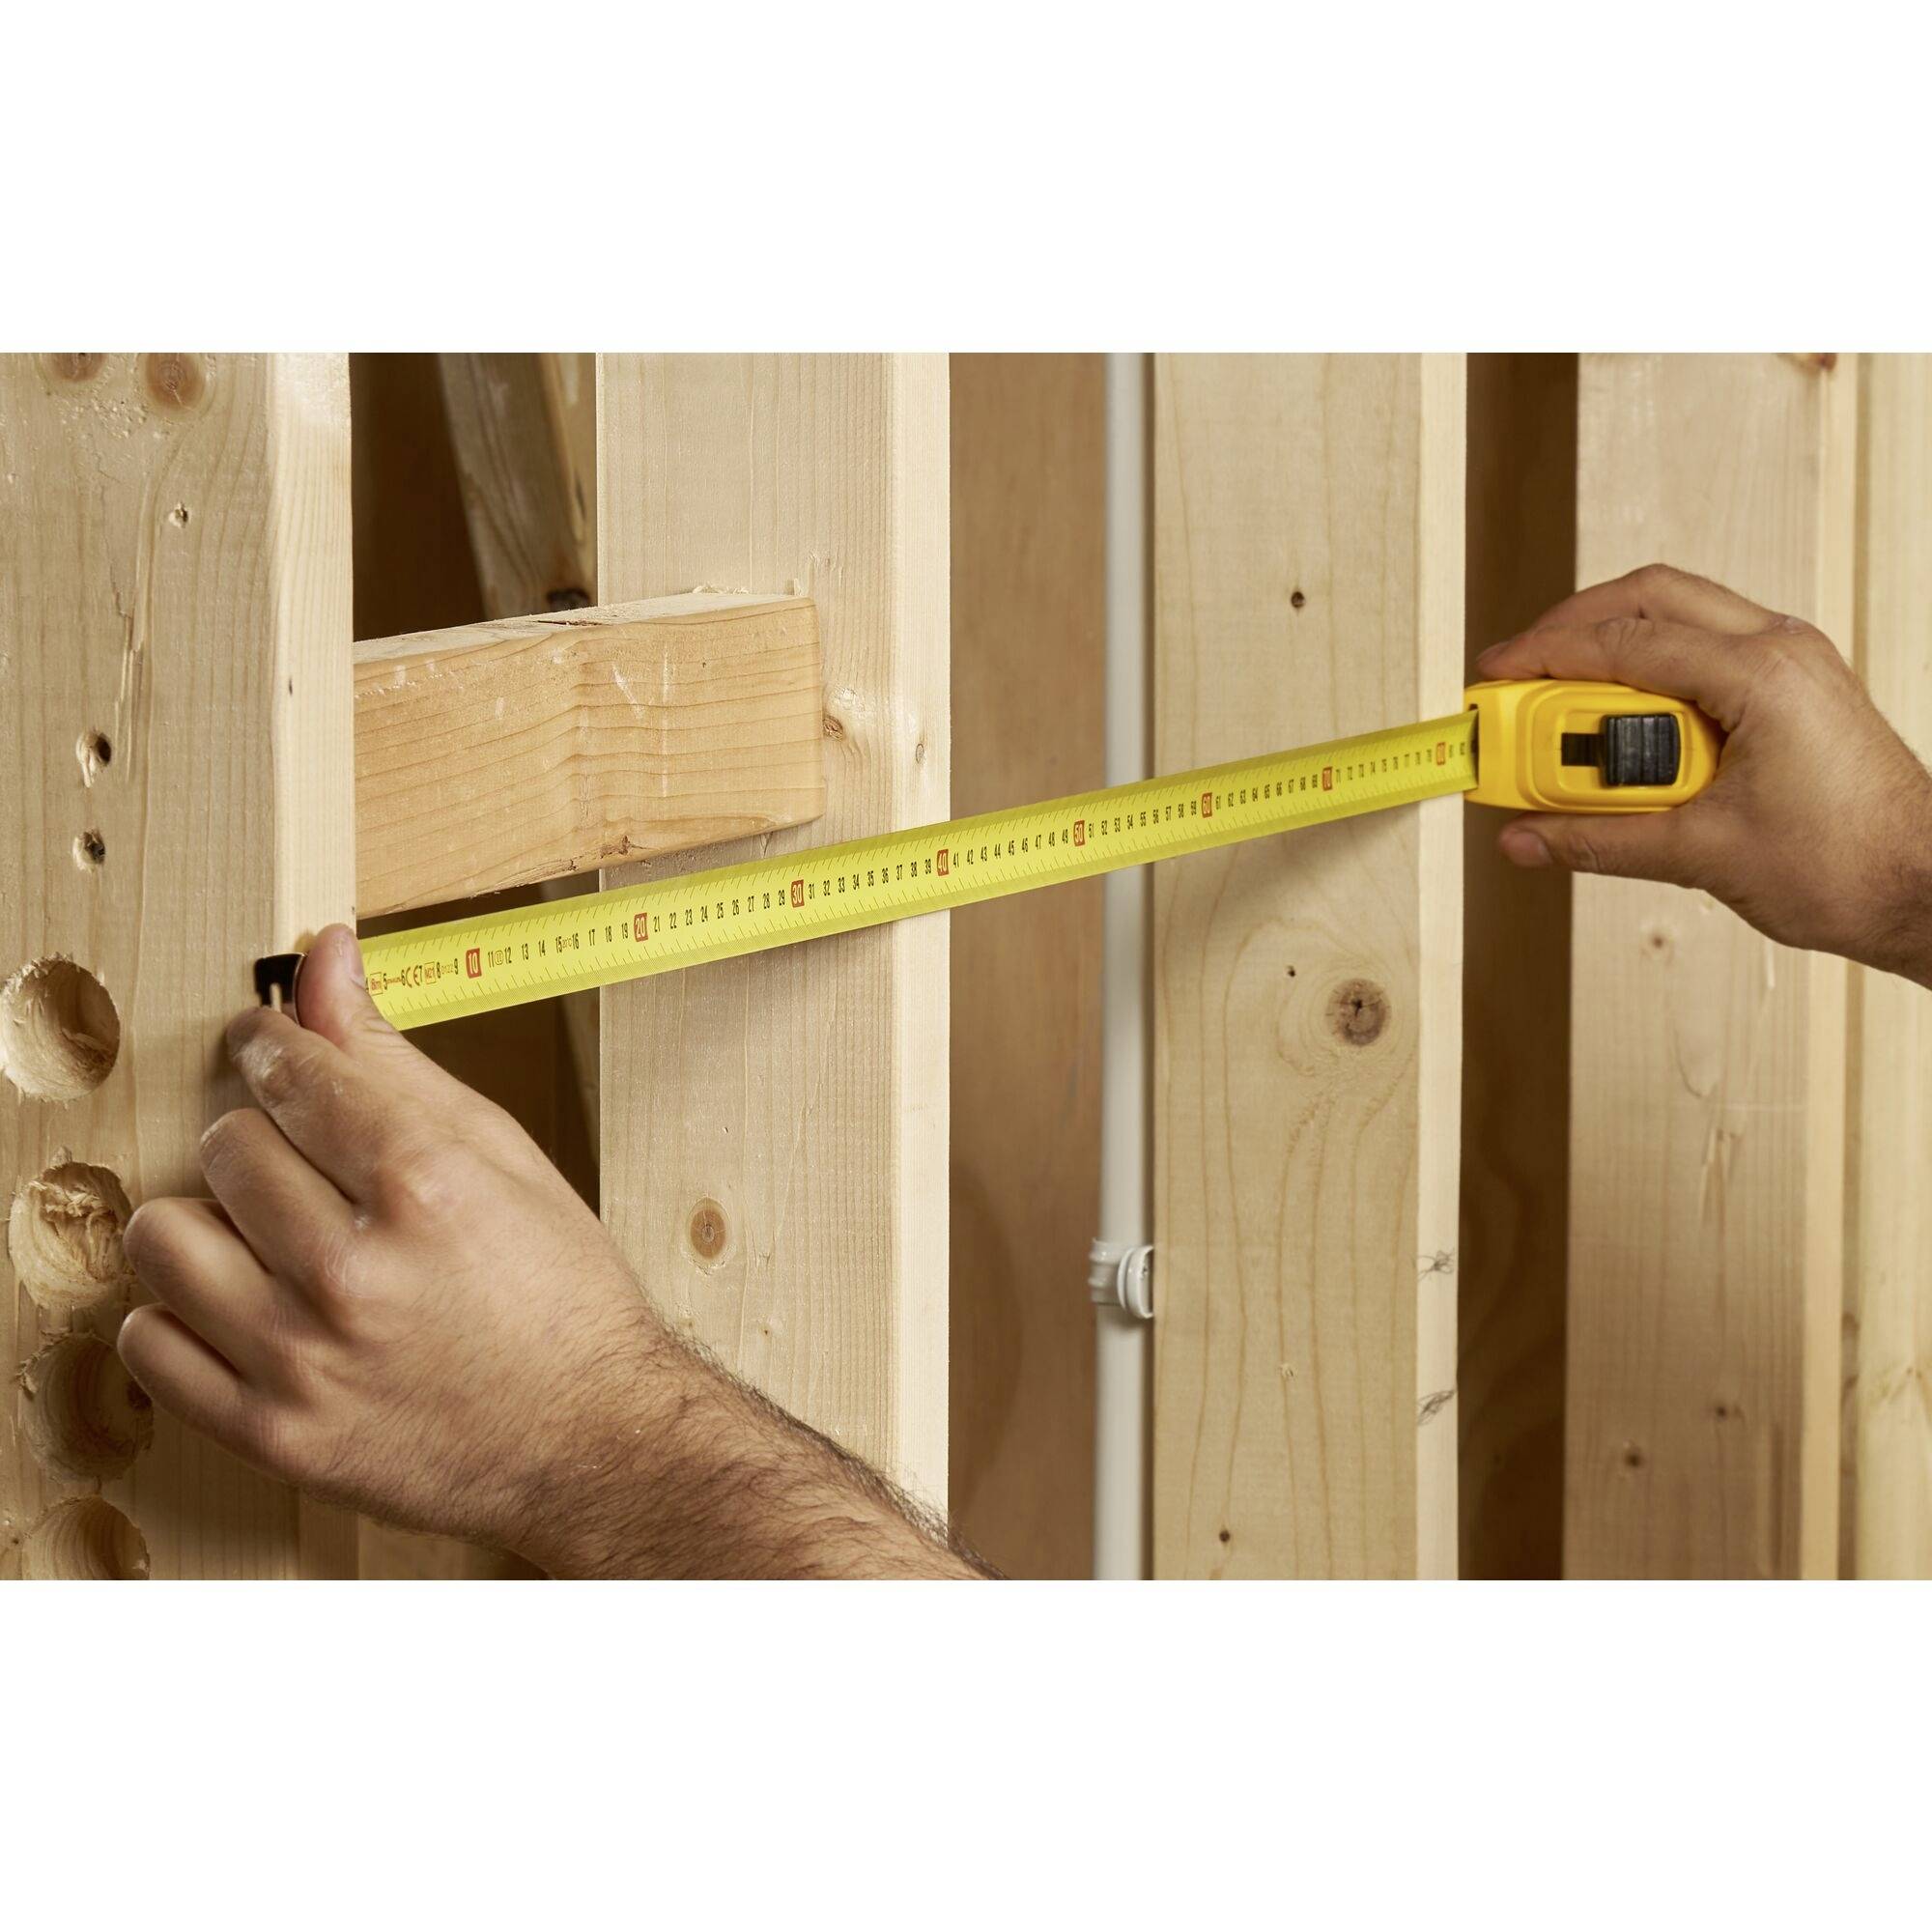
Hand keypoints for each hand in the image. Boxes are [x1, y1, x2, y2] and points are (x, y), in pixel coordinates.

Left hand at [117, 925, 978, 1577]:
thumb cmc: (559, 1295)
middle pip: (223, 1146)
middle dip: (259, 1140)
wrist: (590, 1440)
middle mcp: (355, 1270)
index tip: (268, 1050)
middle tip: (303, 1168)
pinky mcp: (273, 1432)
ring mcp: (306, 1358)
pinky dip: (180, 1316)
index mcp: (423, 1186)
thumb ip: (394, 1058)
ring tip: (264, 1238)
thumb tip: (324, 955)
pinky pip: (148, 1345)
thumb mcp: (499, 1154)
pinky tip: (241, 1305)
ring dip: (207, 1223)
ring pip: (166, 1237)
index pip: (288, 1072)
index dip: (271, 1047)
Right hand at [1476, 564, 1931, 985]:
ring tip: (1562, 707)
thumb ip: (1597, 840)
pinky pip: (1703, 654)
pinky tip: (1621, 726)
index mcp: (1761, 675)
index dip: (1547, 657)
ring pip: (1679, 616)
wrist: (1924, 887)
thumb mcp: (1701, 855)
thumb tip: (1526, 837)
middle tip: (1518, 673)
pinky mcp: (1790, 688)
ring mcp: (1789, 662)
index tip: (1494, 677)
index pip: (1626, 643)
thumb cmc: (1848, 867)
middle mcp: (1779, 649)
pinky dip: (1649, 676)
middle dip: (1573, 627)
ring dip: (1612, 649)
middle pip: (1650, 597)